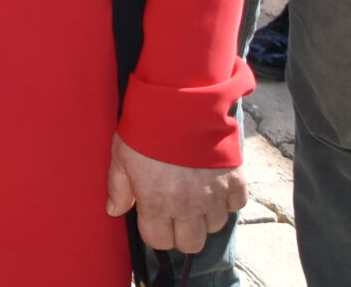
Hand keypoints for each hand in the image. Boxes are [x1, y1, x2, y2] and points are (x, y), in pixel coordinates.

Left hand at [106, 134, 245, 253]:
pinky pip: (236, 205)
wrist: (181, 105)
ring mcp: (214, 196)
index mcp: (157, 203)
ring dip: (205, 216)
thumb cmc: (147, 129)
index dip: (154, 231)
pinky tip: (214, 185)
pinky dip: (227, 200)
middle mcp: (188, 207)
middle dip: (181, 232)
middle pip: (191, 244)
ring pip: (215, 226)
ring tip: (194, 194)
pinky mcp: (235, 182)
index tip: (152, 217)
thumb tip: (114, 210)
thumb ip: (118, 188)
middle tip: (175, 213)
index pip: (159, 241)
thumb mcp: (121, 156)